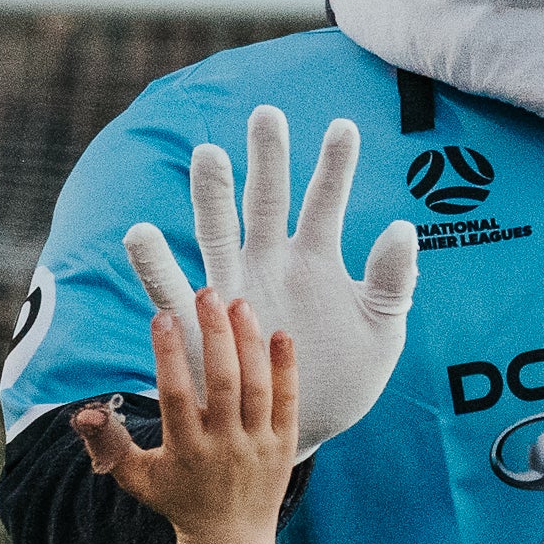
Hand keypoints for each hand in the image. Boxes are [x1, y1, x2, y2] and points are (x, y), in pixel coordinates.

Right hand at [76, 290, 298, 543]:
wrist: (229, 539)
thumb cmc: (176, 500)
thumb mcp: (135, 478)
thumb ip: (107, 444)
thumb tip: (81, 412)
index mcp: (185, 450)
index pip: (175, 395)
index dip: (169, 354)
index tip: (163, 316)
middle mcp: (223, 446)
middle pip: (222, 381)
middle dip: (214, 333)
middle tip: (206, 292)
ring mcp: (257, 445)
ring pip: (256, 386)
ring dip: (249, 341)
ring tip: (238, 303)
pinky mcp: (283, 445)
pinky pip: (288, 401)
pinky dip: (286, 367)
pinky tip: (281, 333)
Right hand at [120, 108, 420, 461]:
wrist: (304, 427)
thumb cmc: (346, 376)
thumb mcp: (382, 332)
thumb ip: (392, 281)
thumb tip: (404, 228)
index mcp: (316, 258)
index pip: (325, 201)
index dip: (335, 166)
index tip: (344, 126)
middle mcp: (270, 261)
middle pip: (266, 200)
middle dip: (267, 159)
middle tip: (267, 115)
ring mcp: (232, 288)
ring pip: (217, 232)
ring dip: (211, 195)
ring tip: (209, 155)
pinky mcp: (199, 324)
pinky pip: (171, 290)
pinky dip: (154, 264)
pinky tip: (139, 234)